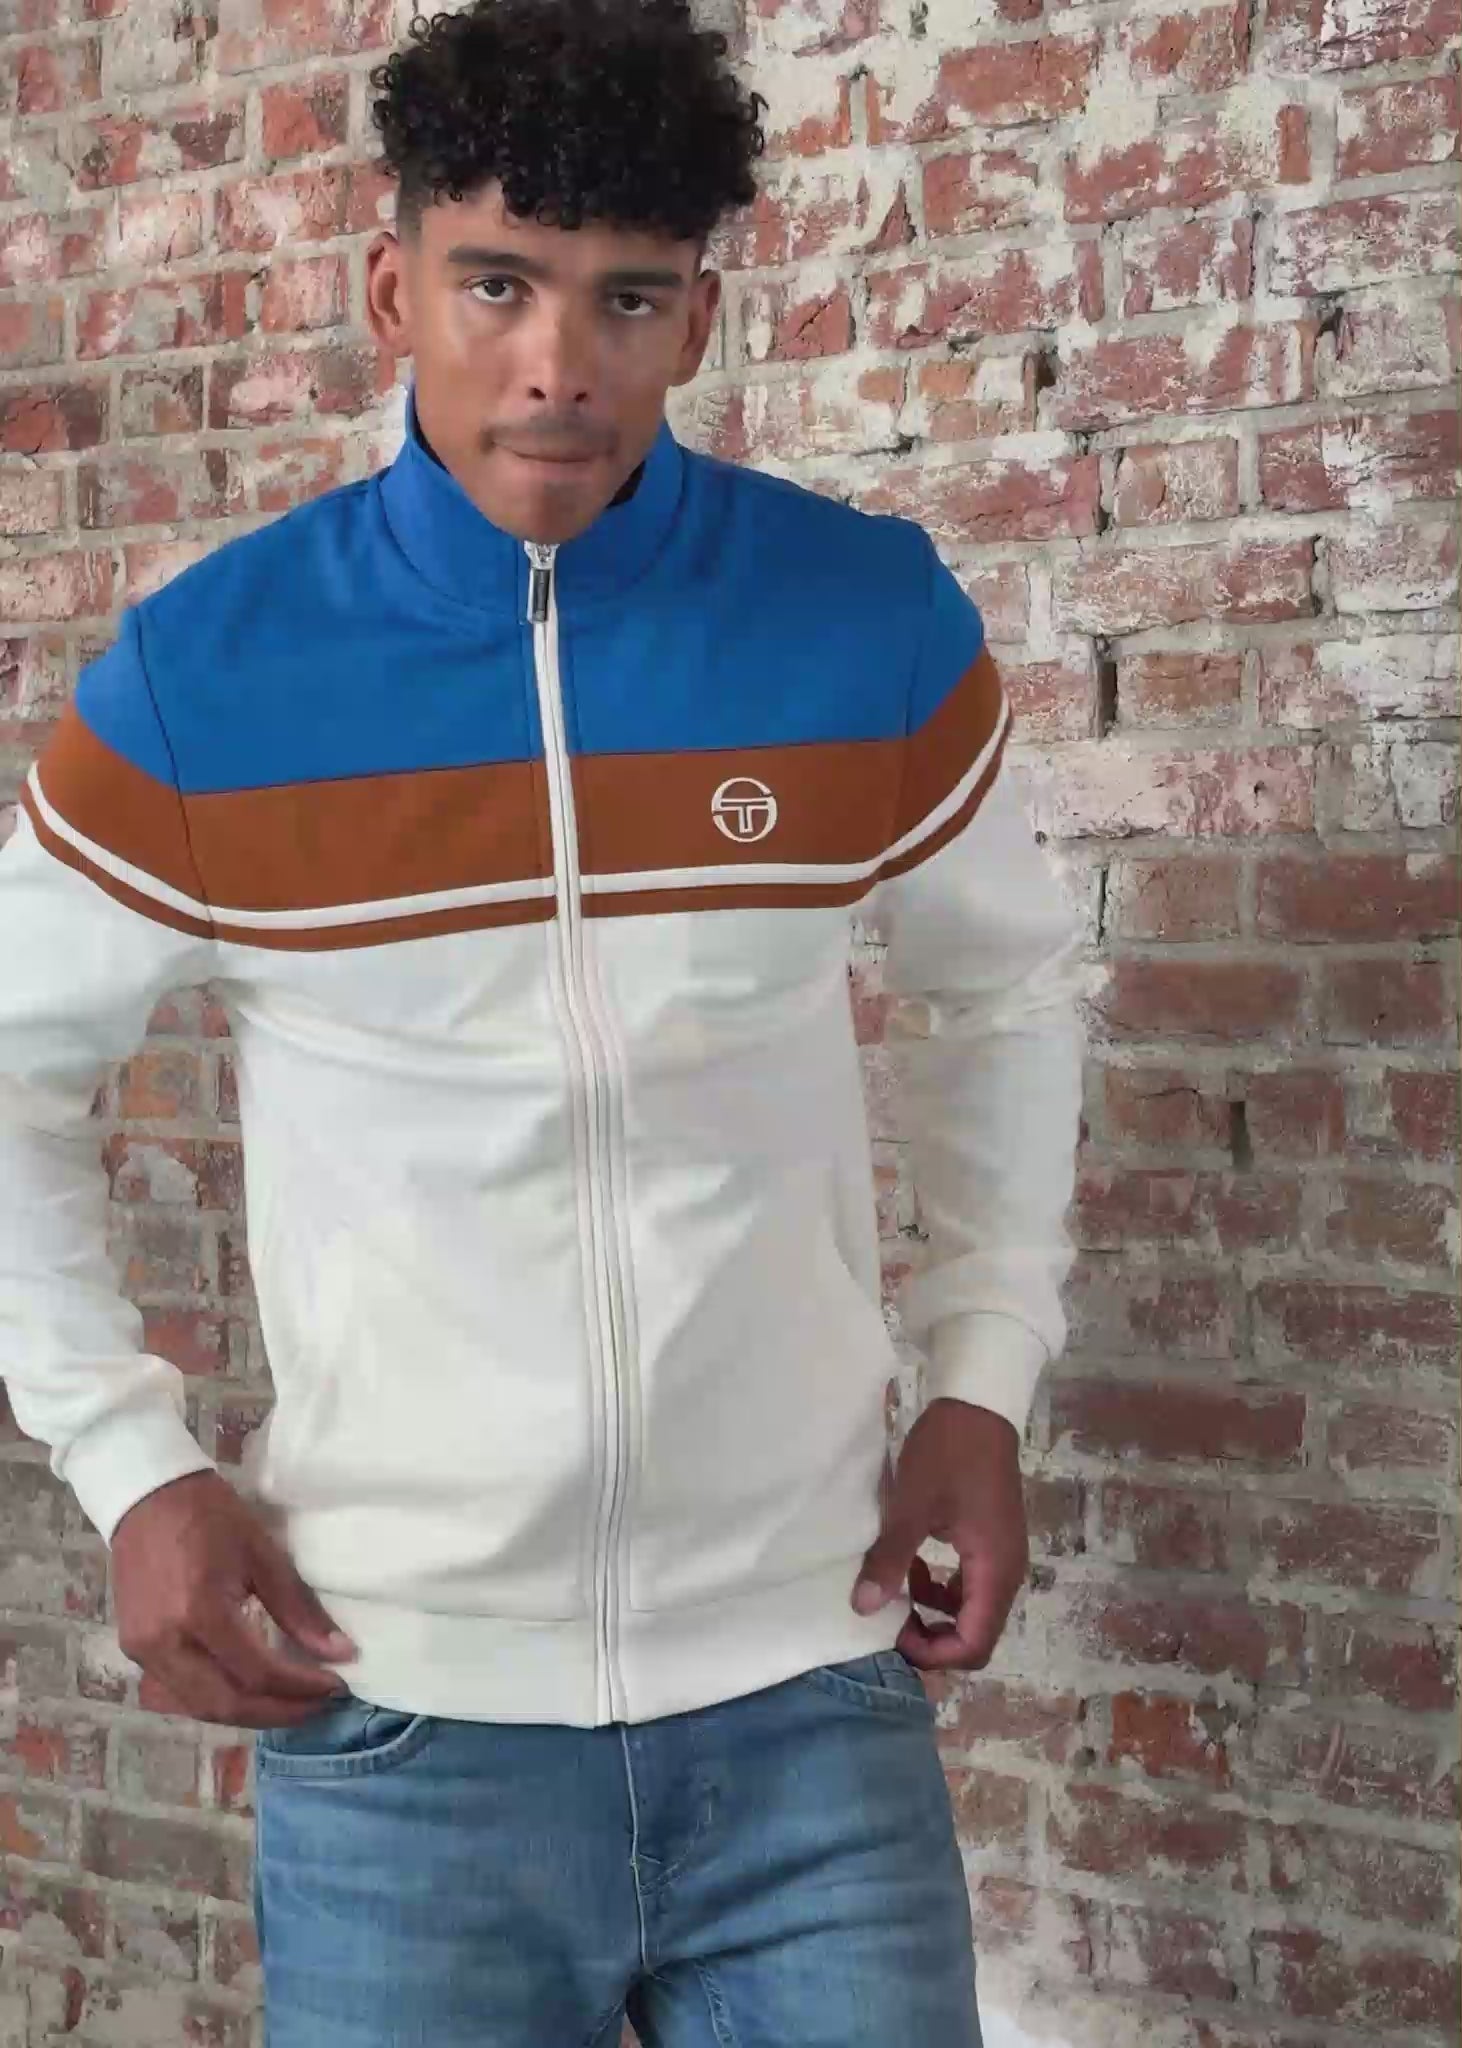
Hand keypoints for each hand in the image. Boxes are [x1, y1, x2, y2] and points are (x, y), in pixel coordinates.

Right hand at [112, 1470, 357, 1727]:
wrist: (147, 1495)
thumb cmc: (209, 1515)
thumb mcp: (261, 1554)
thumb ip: (298, 1609)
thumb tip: (340, 1652)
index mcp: (198, 1612)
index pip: (257, 1673)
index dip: (301, 1687)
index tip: (337, 1687)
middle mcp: (164, 1643)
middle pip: (226, 1704)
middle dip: (278, 1713)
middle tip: (319, 1707)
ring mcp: (141, 1651)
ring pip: (198, 1708)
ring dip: (247, 1714)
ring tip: (290, 1705)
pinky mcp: (133, 1650)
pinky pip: (176, 1695)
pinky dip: (215, 1703)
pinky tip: (246, 1694)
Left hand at [851, 1399, 1028, 1672]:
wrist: (978, 1403)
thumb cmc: (947, 1454)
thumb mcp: (911, 1506)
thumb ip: (890, 1558)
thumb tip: (863, 1608)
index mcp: (994, 1571)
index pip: (974, 1645)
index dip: (934, 1654)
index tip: (894, 1635)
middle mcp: (1008, 1571)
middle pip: (978, 1634)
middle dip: (934, 1638)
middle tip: (892, 1620)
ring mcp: (1003, 1554)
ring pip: (974, 1610)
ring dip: (937, 1612)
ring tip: (898, 1589)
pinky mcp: (993, 1539)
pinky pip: (971, 1582)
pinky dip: (943, 1586)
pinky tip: (915, 1564)